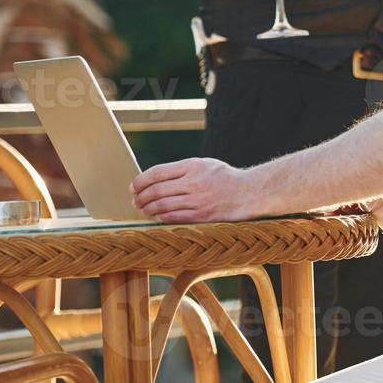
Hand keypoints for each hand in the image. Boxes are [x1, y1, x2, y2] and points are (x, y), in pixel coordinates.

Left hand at [131, 157, 262, 222]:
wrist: (249, 193)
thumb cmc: (224, 178)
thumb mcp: (204, 164)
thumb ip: (181, 170)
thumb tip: (153, 179)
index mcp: (194, 166)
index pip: (158, 172)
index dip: (141, 180)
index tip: (133, 186)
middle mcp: (195, 183)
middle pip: (157, 191)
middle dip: (141, 197)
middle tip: (135, 200)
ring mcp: (198, 201)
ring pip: (162, 206)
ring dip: (148, 209)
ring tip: (143, 209)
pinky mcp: (202, 217)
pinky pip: (173, 218)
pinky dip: (160, 218)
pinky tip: (156, 217)